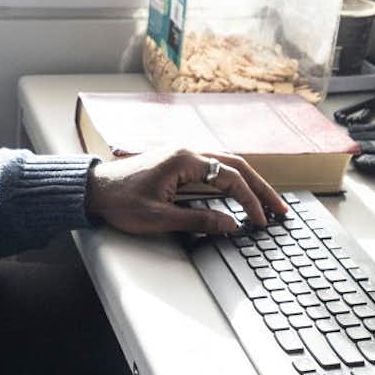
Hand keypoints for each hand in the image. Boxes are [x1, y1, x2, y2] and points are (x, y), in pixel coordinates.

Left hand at [85, 148, 287, 235]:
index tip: (261, 221)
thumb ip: (198, 219)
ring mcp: (184, 155)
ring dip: (250, 183)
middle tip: (281, 209)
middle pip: (237, 166)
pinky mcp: (179, 162)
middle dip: (261, 188)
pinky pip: (215, 167)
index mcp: (185, 160)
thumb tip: (231, 224)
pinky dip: (233, 180)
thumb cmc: (120, 202)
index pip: (230, 178)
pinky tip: (242, 193)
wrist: (93, 190)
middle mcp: (188, 151)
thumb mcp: (159, 217)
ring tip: (269, 203)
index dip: (250, 201)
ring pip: (228, 164)